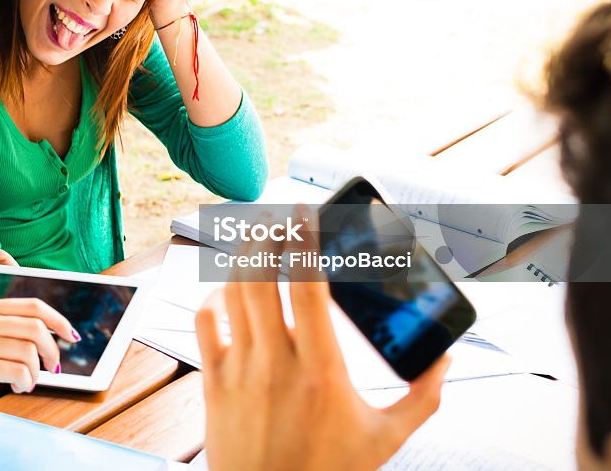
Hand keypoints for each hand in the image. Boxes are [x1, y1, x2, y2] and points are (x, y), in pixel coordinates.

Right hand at [0, 298, 78, 423]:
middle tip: (52, 368)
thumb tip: (56, 332)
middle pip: (35, 328)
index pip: (33, 306)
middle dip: (52, 351)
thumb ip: (15, 330)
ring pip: (29, 351)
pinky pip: (18, 370)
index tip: (71, 336)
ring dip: (36, 372)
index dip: (58, 320)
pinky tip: (18, 386)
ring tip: (26, 381)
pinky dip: (26, 382)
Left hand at [196, 206, 448, 470]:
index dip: (304, 241)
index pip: (307, 286)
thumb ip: (422, 398)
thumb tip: (445, 361)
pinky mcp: (213, 381)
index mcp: (322, 370)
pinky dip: (216, 298)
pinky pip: (207, 324)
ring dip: (244, 258)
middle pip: (260, 276)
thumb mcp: (386, 440)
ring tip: (259, 239)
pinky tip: (232, 292)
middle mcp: (275, 362)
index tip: (306, 212)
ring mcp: (239, 370)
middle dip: (267, 236)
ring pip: (232, 293)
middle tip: (280, 217)